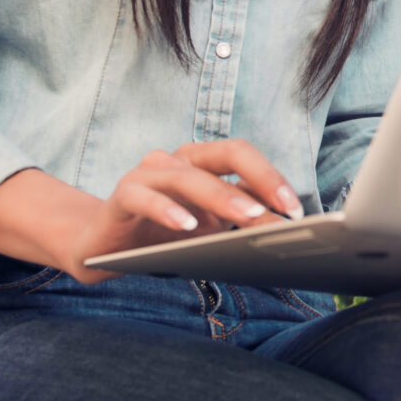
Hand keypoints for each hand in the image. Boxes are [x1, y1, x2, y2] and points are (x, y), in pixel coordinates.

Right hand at [61, 139, 304, 283]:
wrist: (104, 247)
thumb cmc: (163, 234)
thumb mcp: (210, 227)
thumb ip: (242, 217)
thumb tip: (286, 225)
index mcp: (202, 161)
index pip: (243, 156)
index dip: (272, 178)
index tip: (296, 210)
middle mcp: (177, 159)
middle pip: (225, 153)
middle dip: (259, 179)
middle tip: (282, 212)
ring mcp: (147, 173)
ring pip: (188, 176)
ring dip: (222, 198)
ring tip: (249, 218)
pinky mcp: (121, 195)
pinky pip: (144, 197)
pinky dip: (167, 210)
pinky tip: (187, 227)